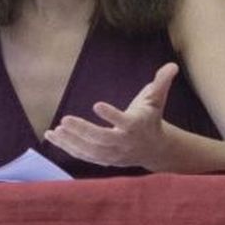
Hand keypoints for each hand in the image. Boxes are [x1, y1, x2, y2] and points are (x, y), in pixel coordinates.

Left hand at [44, 62, 177, 168]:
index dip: (111, 115)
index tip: (97, 104)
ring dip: (71, 141)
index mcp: (135, 125)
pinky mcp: (103, 159)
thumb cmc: (150, 119)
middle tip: (65, 119)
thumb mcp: (157, 100)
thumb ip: (162, 82)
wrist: (154, 149)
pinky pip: (83, 154)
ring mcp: (112, 154)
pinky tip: (52, 136)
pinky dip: (67, 147)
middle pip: (102, 139)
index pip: (124, 121)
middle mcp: (123, 142)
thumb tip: (172, 64)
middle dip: (83, 131)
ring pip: (90, 150)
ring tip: (55, 130)